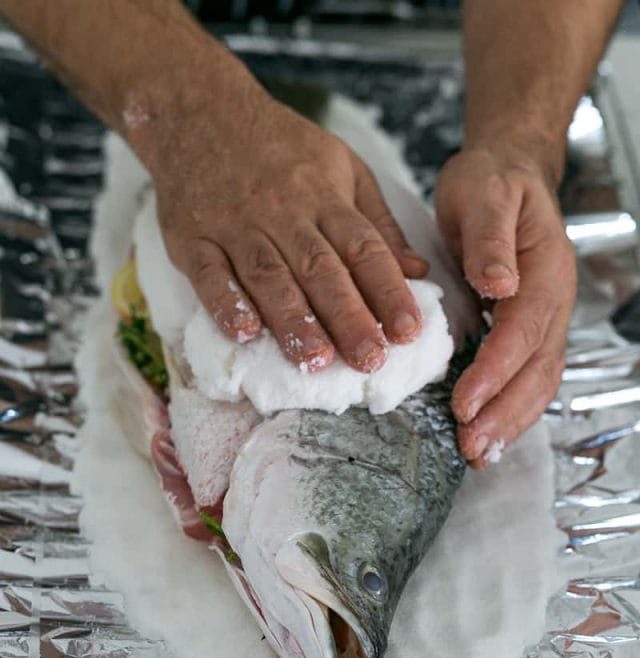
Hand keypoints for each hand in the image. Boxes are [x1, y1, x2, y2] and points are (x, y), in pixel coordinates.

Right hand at [128, 60, 426, 372]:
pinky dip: (225, 302)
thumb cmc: (282, 148)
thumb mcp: (343, 168)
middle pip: (320, 269)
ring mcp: (235, 224)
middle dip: (348, 317)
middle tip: (369, 359)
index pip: (364, 249)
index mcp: (326, 197)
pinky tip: (244, 332)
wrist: (201, 111)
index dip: (388, 290)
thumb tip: (417, 271)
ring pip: (268, 276)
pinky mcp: (193, 237)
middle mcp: (284, 212)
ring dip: (292, 319)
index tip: (409, 331)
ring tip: (315, 359)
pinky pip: (209, 273)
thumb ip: (378, 223)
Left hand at [435, 144, 575, 467]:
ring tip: (479, 454)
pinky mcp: (527, 329)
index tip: (464, 403)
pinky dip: (510, 409)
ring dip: (510, 422)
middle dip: (505, 413)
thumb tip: (499, 284)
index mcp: (545, 272)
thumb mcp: (485, 196)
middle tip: (471, 448)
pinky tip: (488, 432)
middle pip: (538, 369)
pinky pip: (527, 376)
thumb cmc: (492, 183)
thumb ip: (491, 240)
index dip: (496, 372)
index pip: (523, 332)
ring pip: (538, 381)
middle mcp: (552, 303)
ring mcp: (544, 319)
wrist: (507, 173)